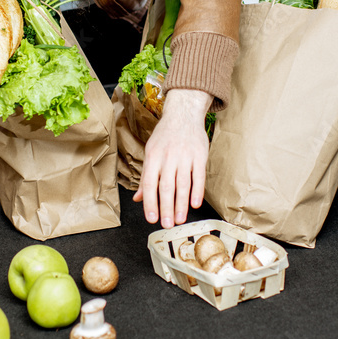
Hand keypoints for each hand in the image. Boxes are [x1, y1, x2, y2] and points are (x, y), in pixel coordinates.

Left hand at [133, 88, 212, 227]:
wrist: (183, 114)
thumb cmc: (165, 136)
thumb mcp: (151, 152)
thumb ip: (146, 177)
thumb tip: (138, 198)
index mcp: (153, 157)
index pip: (150, 183)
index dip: (150, 202)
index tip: (151, 219)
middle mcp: (168, 157)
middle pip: (166, 186)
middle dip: (166, 208)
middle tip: (167, 224)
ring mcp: (185, 156)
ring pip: (182, 184)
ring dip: (181, 204)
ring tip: (180, 219)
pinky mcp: (200, 155)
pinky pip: (199, 176)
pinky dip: (197, 191)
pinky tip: (194, 204)